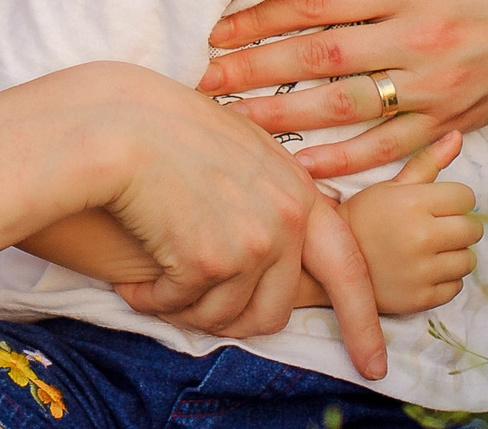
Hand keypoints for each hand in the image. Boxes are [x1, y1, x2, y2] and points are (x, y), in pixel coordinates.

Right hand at [66, 65, 384, 377]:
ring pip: (227, 318)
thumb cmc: (162, 126)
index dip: (362, 322)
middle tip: (191, 311)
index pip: (349, 269)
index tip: (373, 364)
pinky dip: (154, 303)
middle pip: (274, 311)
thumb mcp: (238, 147)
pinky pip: (183, 309)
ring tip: (155, 286)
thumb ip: (269, 191)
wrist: (115, 123)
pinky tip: (133, 283)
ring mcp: (251, 241)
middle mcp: (287, 219)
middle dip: (231, 323)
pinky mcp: (209, 261)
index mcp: (298, 191)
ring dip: (186, 311)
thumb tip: (280, 239)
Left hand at [199, 0, 487, 176]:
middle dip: (254, 70)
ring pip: (344, 108)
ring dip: (282, 119)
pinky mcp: (447, 122)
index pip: (319, 2)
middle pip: (319, 59)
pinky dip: (343, 162)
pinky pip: (388, 148)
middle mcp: (417, 38)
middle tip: (202, 81)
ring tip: (232, 124)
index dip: (263, 16)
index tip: (218, 30)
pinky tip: (300, 166)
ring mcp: (432, 87)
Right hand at [342, 132, 483, 315]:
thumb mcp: (391, 186)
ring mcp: (421, 271)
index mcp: (413, 202)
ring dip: (453, 255)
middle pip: (472, 230)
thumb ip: (428, 161)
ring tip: (426, 251)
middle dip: (457, 228)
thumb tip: (458, 134)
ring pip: (468, 260)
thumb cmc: (363, 218)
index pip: (466, 198)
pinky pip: (456, 287)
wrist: (329, 264)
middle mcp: (420, 236)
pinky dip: (444, 281)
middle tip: (433, 229)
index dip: (453, 200)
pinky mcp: (421, 299)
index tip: (435, 206)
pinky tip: (421, 272)